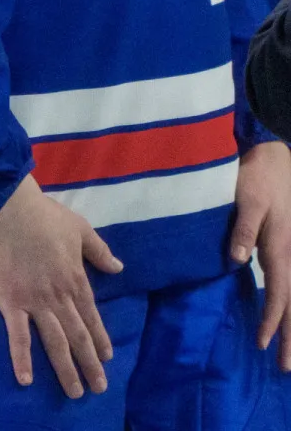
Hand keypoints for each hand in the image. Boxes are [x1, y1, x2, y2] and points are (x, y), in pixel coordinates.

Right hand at [0, 177, 121, 397]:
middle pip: (77, 337)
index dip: (100, 340)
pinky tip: (27, 379)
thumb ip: (99, 251)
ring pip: (53, 341)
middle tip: (98, 388)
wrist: (7, 206)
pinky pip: (16, 334)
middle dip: (90, 364)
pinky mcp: (8, 300)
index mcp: (76, 281)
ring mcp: (33, 302)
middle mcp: (58, 298)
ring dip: (65, 368)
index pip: (92, 318)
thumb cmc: (44, 216)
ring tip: (75, 392)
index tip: (107, 359)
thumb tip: (118, 268)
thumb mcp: (80, 229)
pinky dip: (22, 357)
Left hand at [232, 141, 290, 369]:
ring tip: (287, 352)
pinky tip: (283, 316)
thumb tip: (237, 261)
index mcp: (281, 248)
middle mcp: (290, 254)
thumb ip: (243, 229)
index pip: (279, 293)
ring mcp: (290, 250)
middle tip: (287, 368)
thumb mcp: (248, 199)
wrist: (273, 154)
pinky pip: (289, 281)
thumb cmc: (259, 176)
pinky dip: (288, 304)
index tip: (262, 343)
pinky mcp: (285, 244)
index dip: (272, 320)